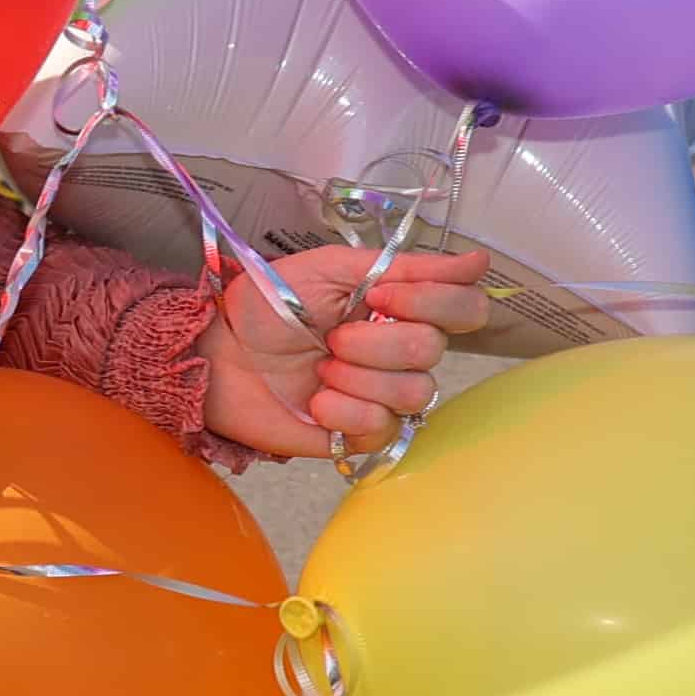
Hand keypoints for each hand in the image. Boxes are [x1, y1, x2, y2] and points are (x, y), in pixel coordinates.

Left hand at [202, 242, 486, 457]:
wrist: (217, 352)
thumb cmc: (267, 307)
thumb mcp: (330, 268)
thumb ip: (405, 266)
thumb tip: (478, 262)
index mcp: (402, 309)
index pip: (465, 308)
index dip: (432, 302)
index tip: (379, 295)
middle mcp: (403, 353)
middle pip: (432, 349)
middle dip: (374, 341)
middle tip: (332, 337)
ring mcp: (384, 395)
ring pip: (414, 391)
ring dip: (357, 376)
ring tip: (320, 369)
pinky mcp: (361, 433)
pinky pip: (382, 427)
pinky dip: (343, 409)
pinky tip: (316, 400)